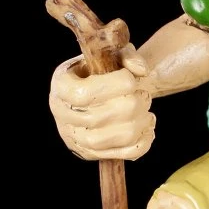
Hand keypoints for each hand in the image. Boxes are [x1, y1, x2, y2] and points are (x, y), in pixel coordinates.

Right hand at [48, 45, 154, 160]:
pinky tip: (148, 128)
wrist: (98, 93)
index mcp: (61, 86)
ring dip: (140, 123)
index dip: (115, 86)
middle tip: (144, 95)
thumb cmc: (103, 70)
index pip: (85, 94)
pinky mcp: (90, 154)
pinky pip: (123, 154)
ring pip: (114, 138)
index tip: (131, 79)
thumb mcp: (110, 54)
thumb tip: (141, 71)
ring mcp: (75, 138)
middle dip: (133, 104)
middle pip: (100, 118)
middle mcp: (62, 115)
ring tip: (147, 111)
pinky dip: (143, 142)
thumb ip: (126, 55)